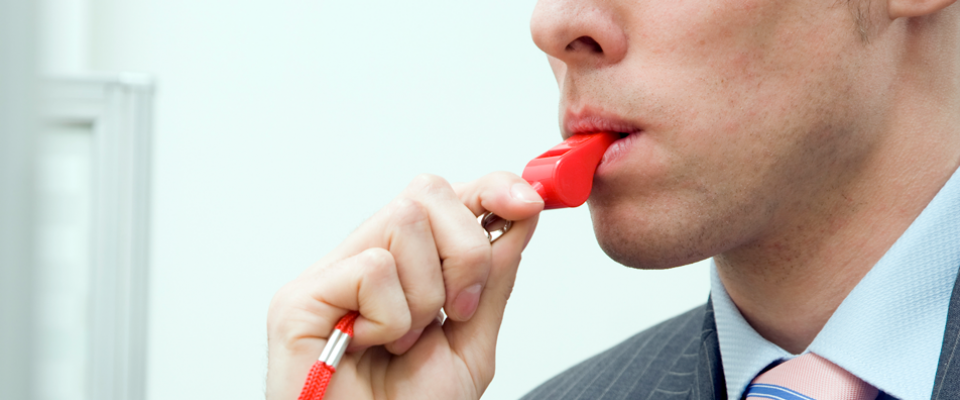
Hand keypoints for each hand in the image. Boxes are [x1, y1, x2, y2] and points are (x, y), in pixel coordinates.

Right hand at [266, 172, 543, 399]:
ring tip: (404, 340)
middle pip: (427, 193)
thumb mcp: (470, 344)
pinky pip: (373, 268)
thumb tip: (519, 216)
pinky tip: (369, 347)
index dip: (489, 187)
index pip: (443, 197)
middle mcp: (362, 260)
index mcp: (402, 268)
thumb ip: (492, 280)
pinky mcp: (299, 298)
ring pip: (403, 220)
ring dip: (425, 294)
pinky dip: (390, 318)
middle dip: (465, 252)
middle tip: (456, 310)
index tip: (528, 202)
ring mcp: (328, 276)